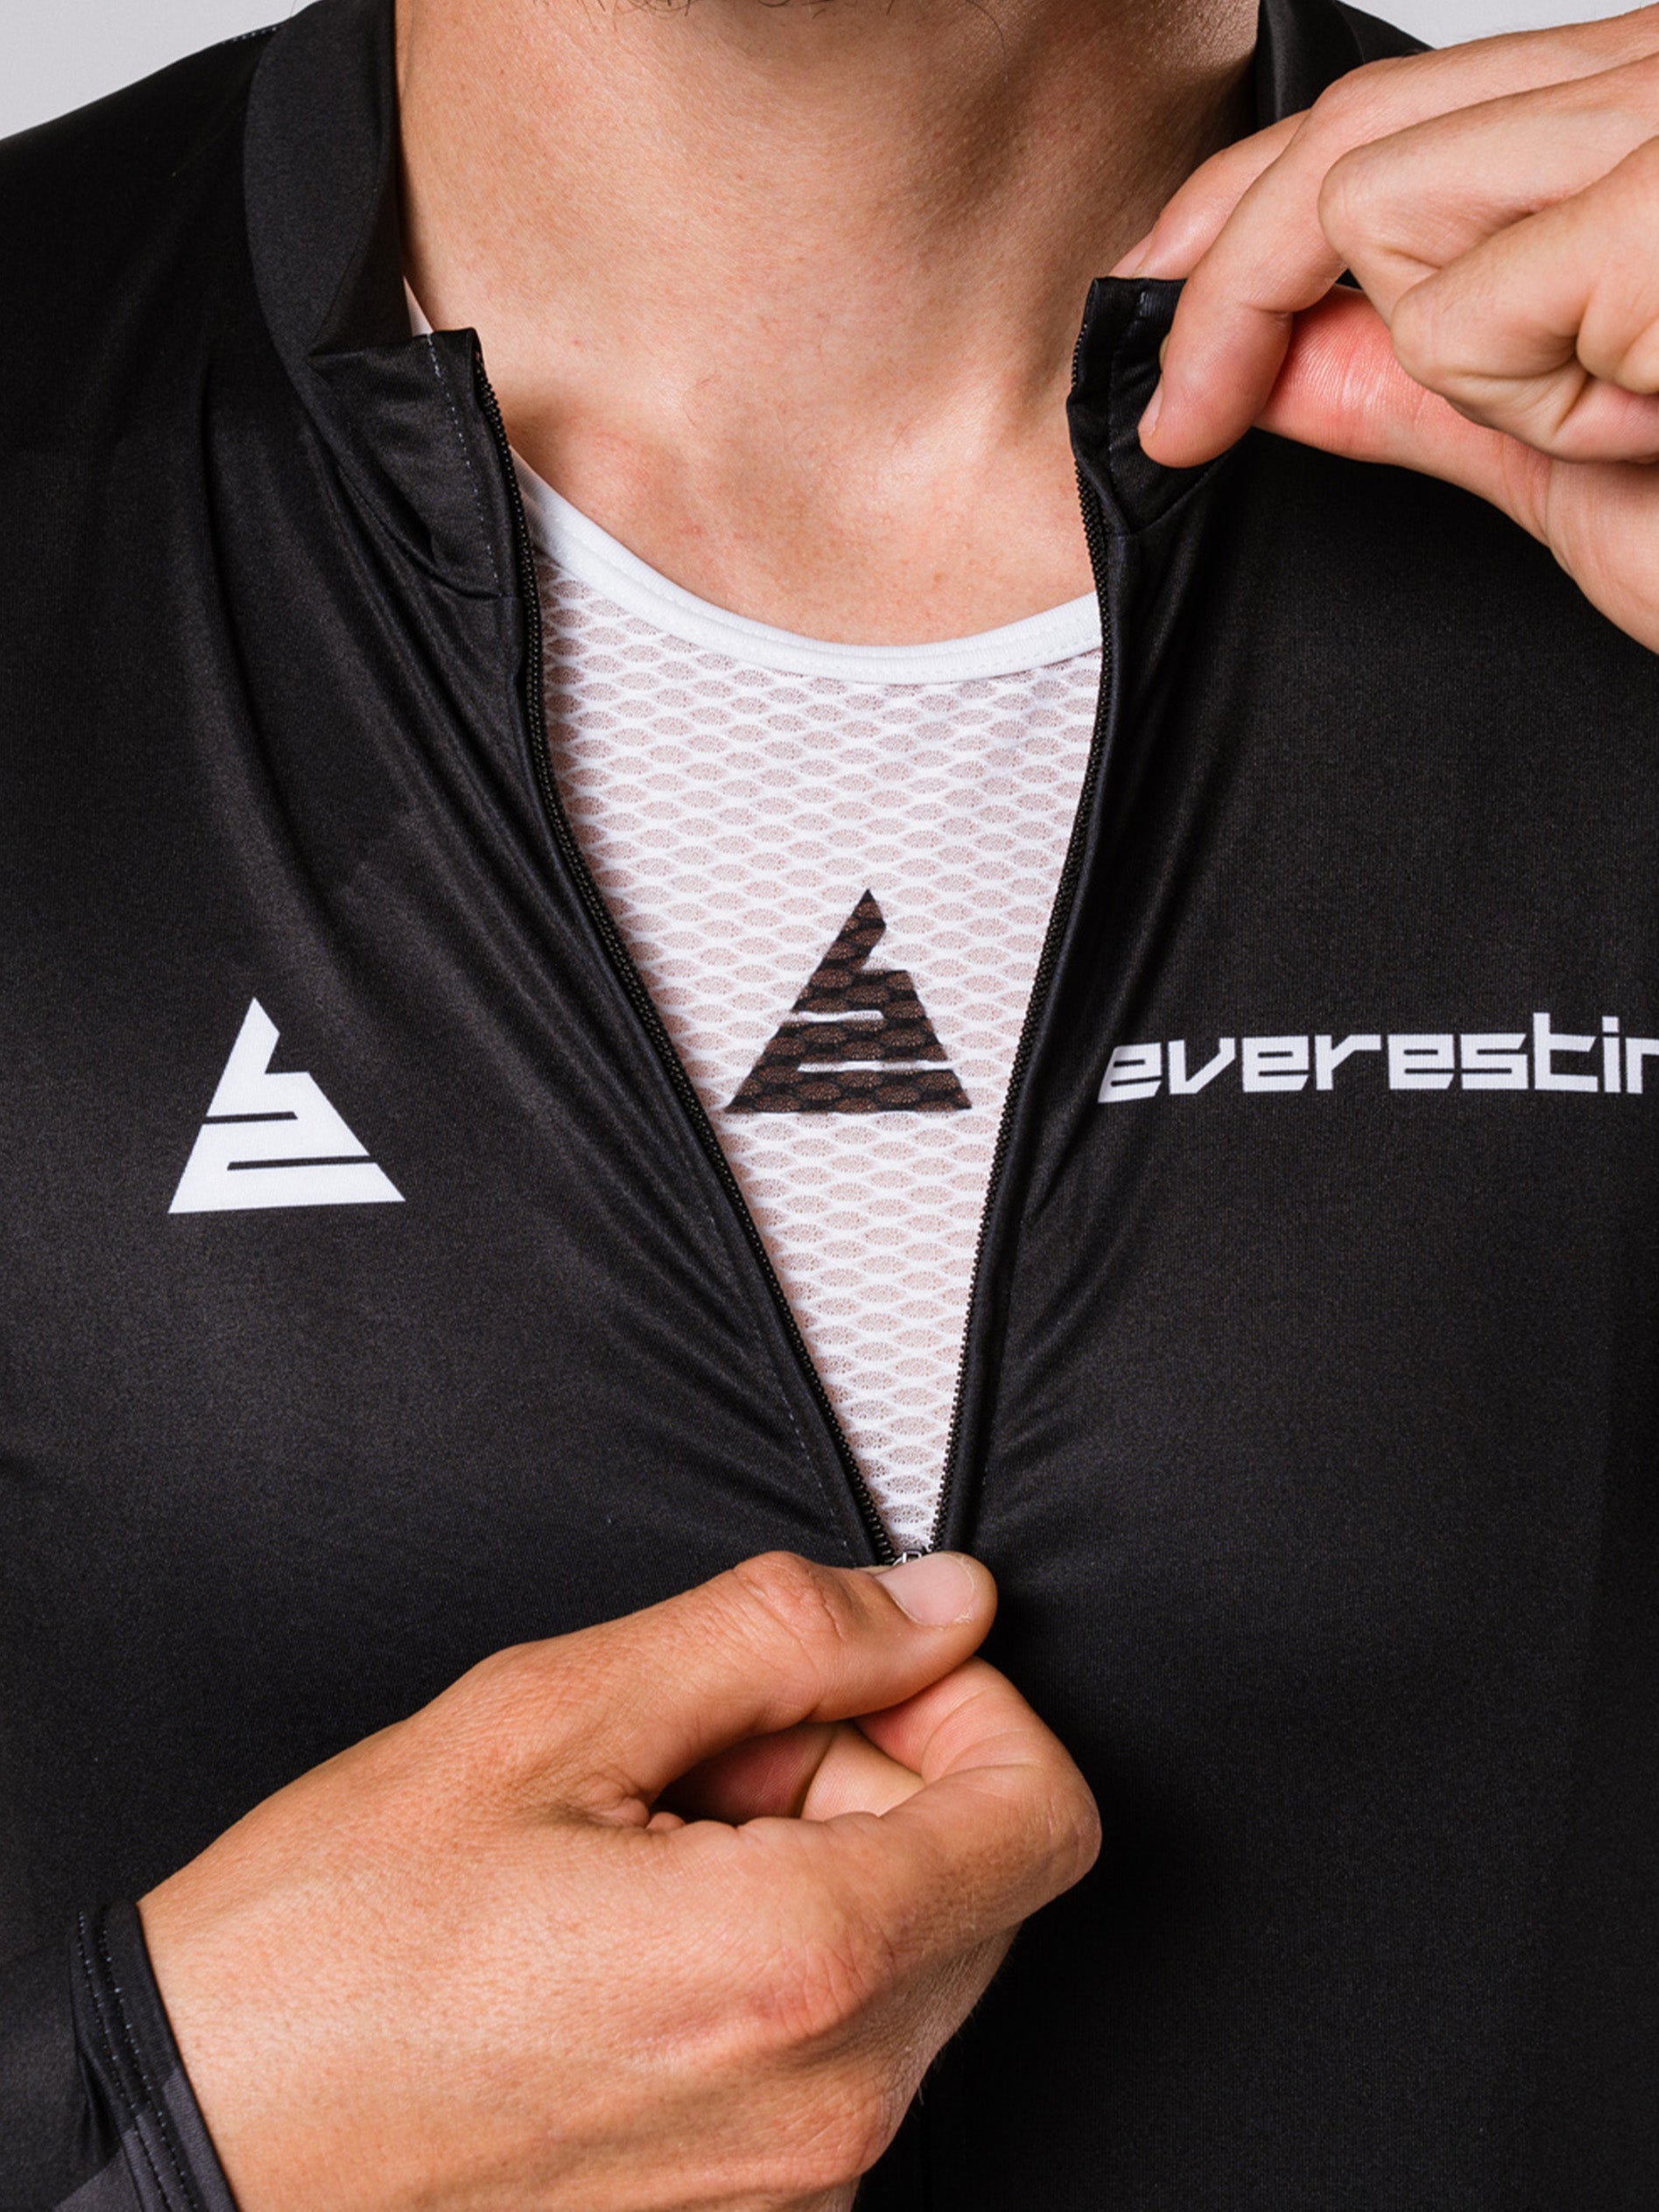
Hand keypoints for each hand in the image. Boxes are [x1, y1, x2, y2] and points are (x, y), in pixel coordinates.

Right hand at [140, 1550, 1098, 2211]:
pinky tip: (644, 1937)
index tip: (870, 1678)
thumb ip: (781, 1636)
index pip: (1046, 1814)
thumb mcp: (554, 1713)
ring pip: (913, 1962)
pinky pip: (843, 2053)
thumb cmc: (337, 1944)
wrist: (205, 2137)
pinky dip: (781, 1965)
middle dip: (869, 1779)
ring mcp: (792, 2186)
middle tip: (706, 1755)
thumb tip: (933, 1607)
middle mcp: (828, 2108)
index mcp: (799, 1966)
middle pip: (982, 1881)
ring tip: (649, 1848)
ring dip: (817, 1868)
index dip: (968, 1709)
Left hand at [1125, 8, 1658, 648]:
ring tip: (1625, 418)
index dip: (1236, 219)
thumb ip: (1426, 387)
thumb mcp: (1574, 453)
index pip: (1386, 114)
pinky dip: (1530, 403)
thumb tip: (1277, 358)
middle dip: (1232, 288)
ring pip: (1390, 212)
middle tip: (1185, 417)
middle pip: (1354, 137)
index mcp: (1648, 108)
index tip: (1162, 334)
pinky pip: (1460, 310)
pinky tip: (1652, 418)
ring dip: (1471, 367)